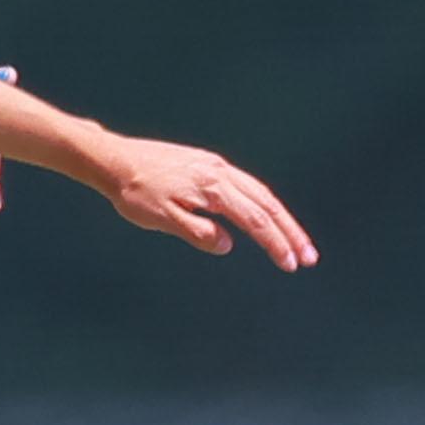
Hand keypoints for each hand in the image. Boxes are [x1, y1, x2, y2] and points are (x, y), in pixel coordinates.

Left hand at [96, 135, 316, 267]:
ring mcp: (216, 165)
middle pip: (267, 204)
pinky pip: (246, 184)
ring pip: (260, 192)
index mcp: (212, 187)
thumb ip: (196, 232)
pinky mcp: (208, 164)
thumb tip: (228, 245)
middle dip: (290, 232)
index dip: (276, 243)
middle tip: (309, 258)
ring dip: (281, 218)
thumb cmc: (134, 193)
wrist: (114, 160)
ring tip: (295, 242)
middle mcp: (220, 172)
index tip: (292, 264)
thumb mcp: (161, 218)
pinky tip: (266, 215)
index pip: (254, 220)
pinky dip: (263, 202)